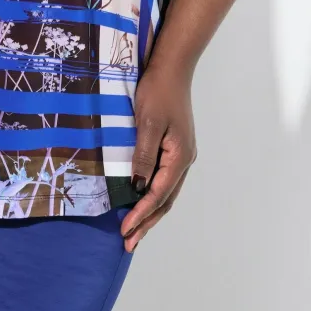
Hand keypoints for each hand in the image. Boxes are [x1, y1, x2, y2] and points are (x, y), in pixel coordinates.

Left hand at [120, 60, 196, 252]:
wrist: (172, 68)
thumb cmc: (158, 92)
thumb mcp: (147, 123)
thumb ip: (143, 155)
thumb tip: (137, 187)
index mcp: (179, 157)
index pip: (158, 194)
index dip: (142, 214)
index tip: (126, 230)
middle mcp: (184, 160)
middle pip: (166, 200)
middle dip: (148, 222)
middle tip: (129, 242)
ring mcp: (182, 154)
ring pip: (167, 192)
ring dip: (151, 212)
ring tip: (135, 230)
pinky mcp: (176, 147)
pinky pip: (166, 179)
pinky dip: (154, 195)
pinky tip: (143, 198)